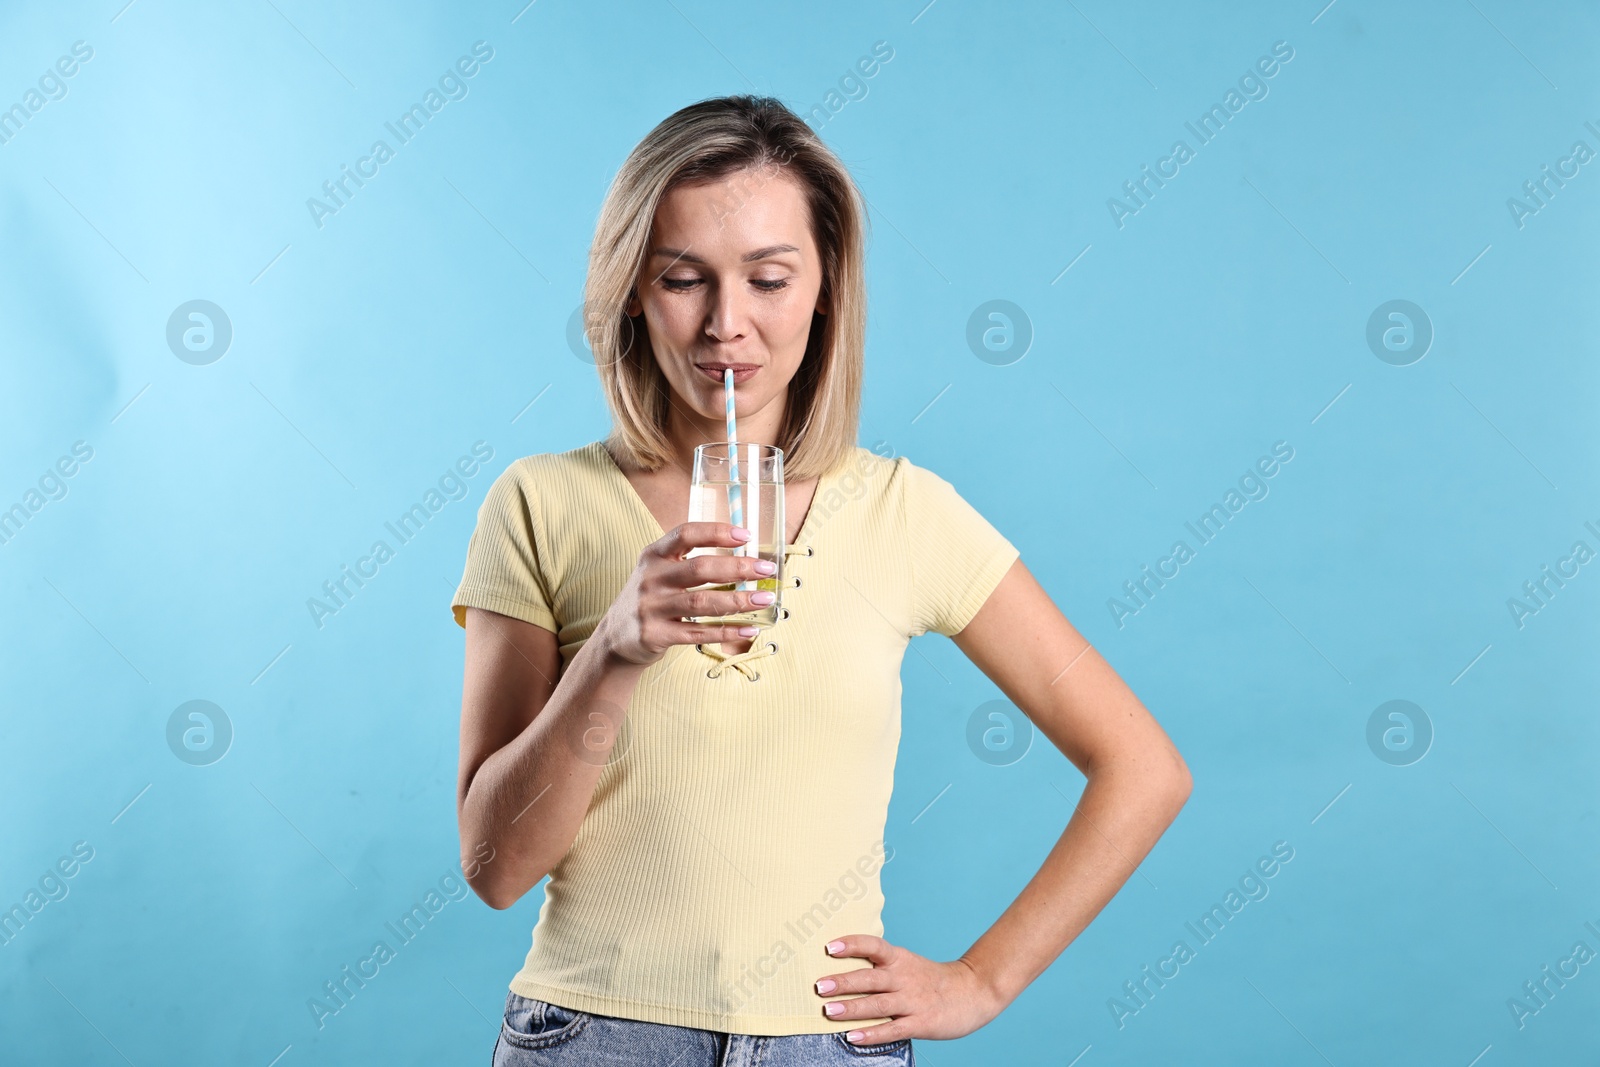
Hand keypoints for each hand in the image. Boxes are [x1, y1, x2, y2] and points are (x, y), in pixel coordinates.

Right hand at [599, 522, 776, 667]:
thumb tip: (744, 556)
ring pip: (702, 602)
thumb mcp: (658, 571)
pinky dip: (727, 631)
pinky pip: (698, 632)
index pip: (685, 534)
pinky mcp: (655, 635)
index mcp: (653, 555)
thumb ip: (689, 561)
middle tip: (766, 569)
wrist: (616, 638)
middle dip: (738, 568)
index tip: (745, 536)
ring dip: (739, 601)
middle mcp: (650, 578)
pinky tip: (749, 628)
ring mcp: (651, 608)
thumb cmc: (651, 598)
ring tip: (765, 599)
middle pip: (700, 569)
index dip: (716, 532)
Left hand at [813, 934, 1004, 1044]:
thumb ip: (881, 966)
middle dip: (843, 982)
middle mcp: (903, 978)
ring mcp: (912, 1001)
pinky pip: (892, 1029)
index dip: (851, 945)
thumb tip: (843, 969)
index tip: (829, 947)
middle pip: (870, 978)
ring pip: (877, 1004)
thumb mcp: (907, 963)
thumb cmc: (931, 979)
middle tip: (819, 986)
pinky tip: (852, 1037)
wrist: (973, 991)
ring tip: (828, 1011)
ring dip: (852, 1008)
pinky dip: (872, 1034)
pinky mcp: (920, 1023)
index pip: (873, 946)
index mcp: (899, 959)